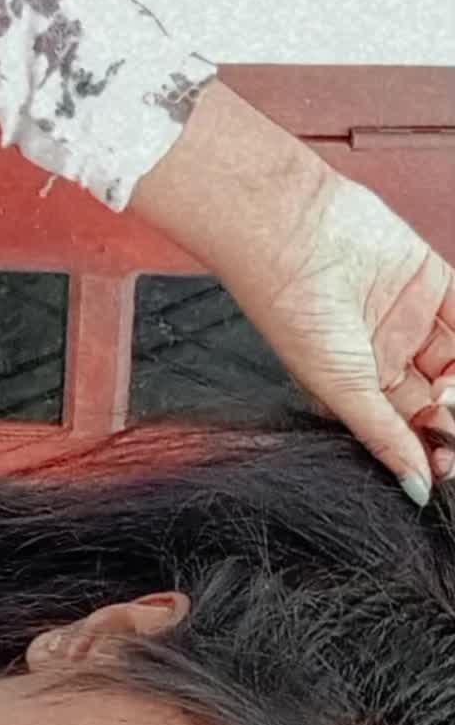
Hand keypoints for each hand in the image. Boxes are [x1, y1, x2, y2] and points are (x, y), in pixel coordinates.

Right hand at [219, 170, 454, 503]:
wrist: (286, 235)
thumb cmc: (290, 311)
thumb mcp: (339, 388)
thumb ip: (384, 437)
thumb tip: (417, 489)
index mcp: (359, 385)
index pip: (410, 427)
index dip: (433, 445)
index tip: (444, 461)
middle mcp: (387, 354)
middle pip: (441, 398)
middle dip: (453, 417)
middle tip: (452, 424)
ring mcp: (410, 317)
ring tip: (453, 389)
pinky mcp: (431, 278)